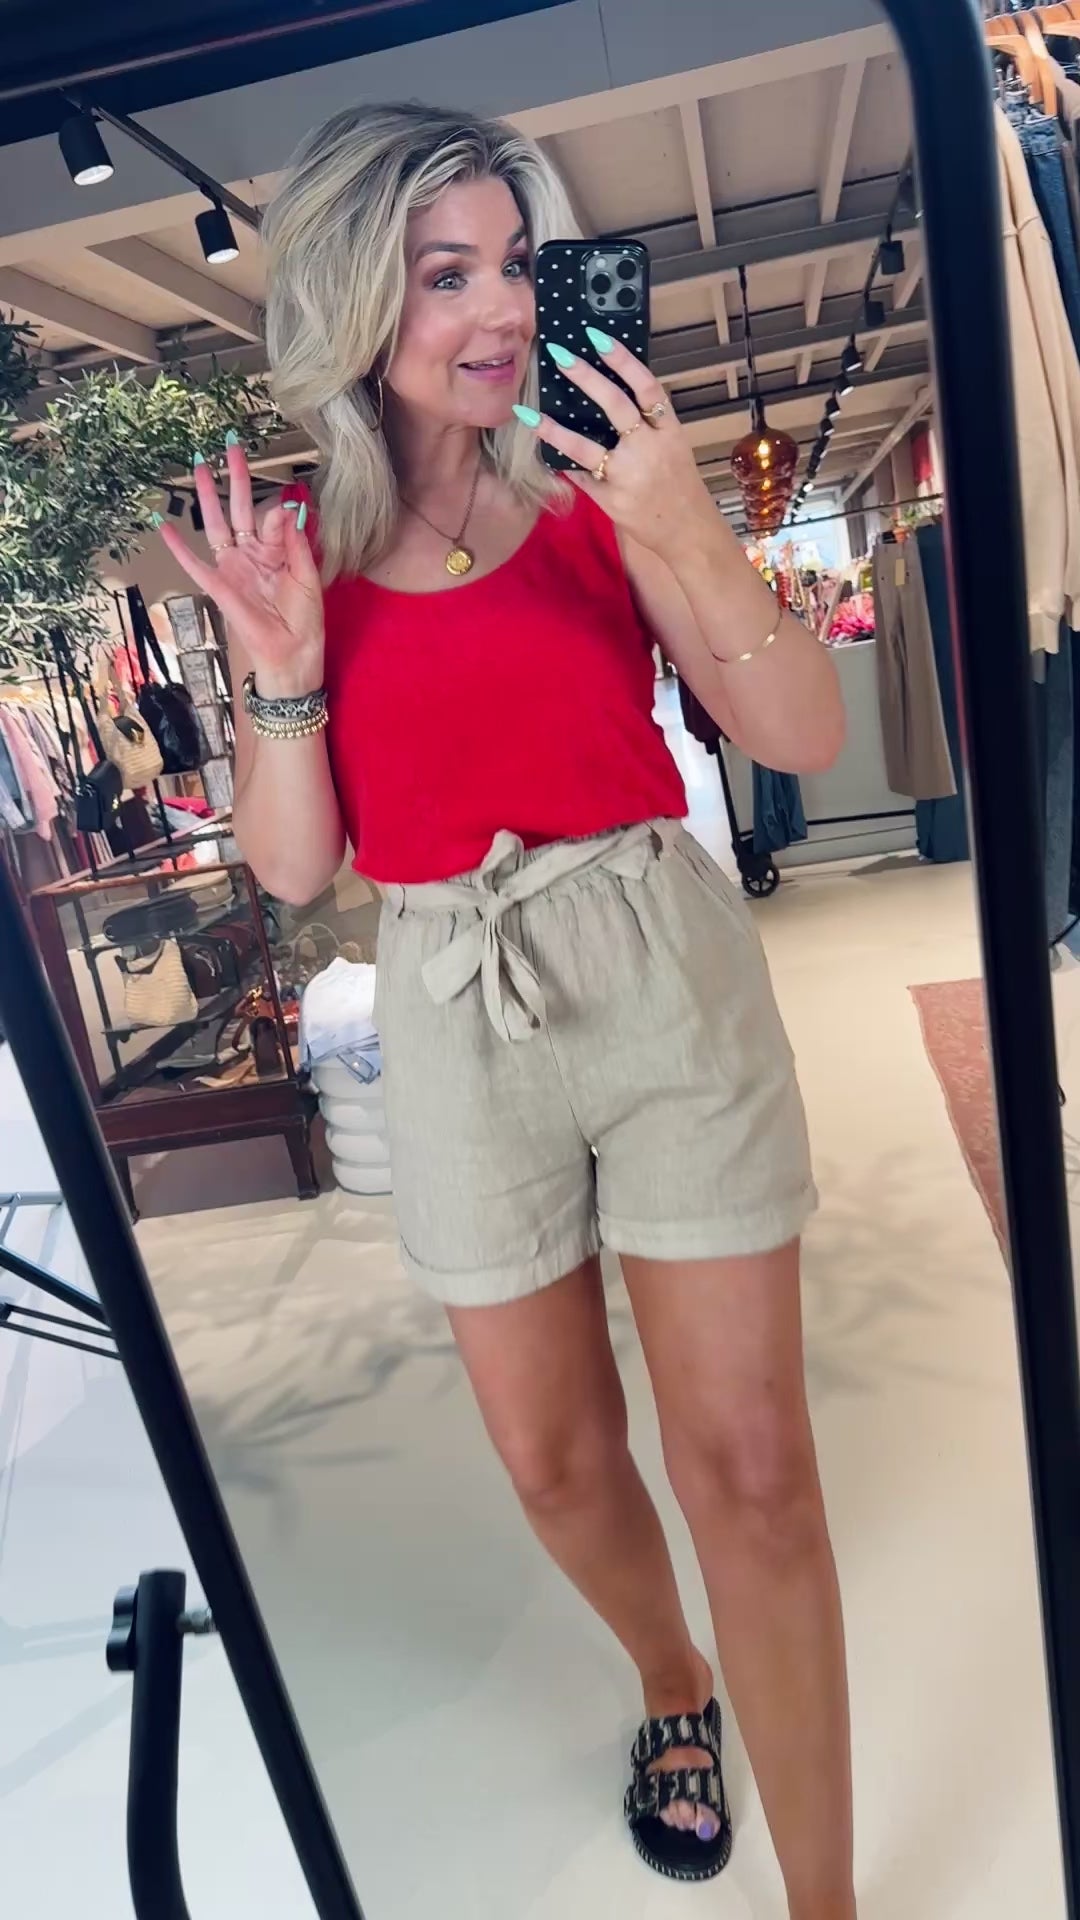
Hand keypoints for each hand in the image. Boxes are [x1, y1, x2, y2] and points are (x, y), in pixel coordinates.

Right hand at [154, 443, 323, 694]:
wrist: (293, 653)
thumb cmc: (304, 620)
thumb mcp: (307, 576)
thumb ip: (294, 542)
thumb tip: (285, 507)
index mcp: (275, 553)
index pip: (271, 519)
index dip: (276, 508)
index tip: (285, 502)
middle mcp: (251, 555)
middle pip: (240, 508)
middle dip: (235, 478)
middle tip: (230, 446)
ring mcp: (233, 568)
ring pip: (217, 525)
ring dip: (208, 496)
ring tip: (200, 466)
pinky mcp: (219, 586)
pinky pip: (195, 564)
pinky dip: (178, 547)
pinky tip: (163, 526)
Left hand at [522, 337, 712, 562]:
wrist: (686, 530)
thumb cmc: (676, 482)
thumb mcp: (671, 445)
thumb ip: (647, 422)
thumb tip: (606, 391)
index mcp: (668, 430)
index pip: (647, 386)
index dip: (623, 360)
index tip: (598, 337)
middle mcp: (649, 448)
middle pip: (615, 406)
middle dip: (586, 378)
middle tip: (559, 355)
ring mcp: (628, 476)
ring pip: (586, 448)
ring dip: (555, 430)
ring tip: (530, 415)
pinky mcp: (611, 500)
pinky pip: (581, 476)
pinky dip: (564, 463)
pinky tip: (545, 451)